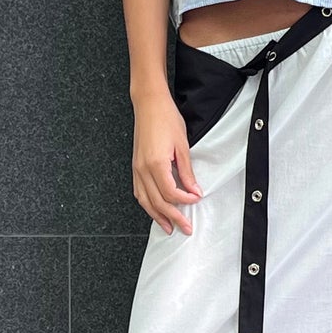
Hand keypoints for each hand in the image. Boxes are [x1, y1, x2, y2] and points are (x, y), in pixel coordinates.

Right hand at [132, 95, 203, 233]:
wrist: (149, 104)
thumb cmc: (166, 119)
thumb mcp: (182, 145)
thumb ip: (187, 171)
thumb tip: (194, 190)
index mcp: (156, 164)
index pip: (171, 193)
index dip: (185, 200)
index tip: (196, 200)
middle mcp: (143, 169)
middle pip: (157, 202)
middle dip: (173, 217)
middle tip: (185, 228)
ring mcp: (137, 168)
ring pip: (145, 200)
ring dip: (157, 216)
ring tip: (169, 227)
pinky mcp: (135, 165)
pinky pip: (139, 191)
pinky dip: (147, 204)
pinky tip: (154, 209)